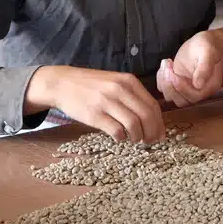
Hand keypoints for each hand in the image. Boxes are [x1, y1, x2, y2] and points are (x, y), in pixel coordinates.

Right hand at [25, 67, 165, 143]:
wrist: (61, 83)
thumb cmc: (92, 85)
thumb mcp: (116, 82)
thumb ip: (133, 95)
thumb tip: (152, 118)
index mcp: (129, 82)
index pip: (153, 105)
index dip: (159, 123)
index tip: (160, 134)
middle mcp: (120, 90)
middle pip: (146, 116)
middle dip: (152, 132)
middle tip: (150, 141)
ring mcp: (106, 102)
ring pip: (133, 124)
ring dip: (138, 136)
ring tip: (135, 140)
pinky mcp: (94, 115)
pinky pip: (116, 131)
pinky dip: (121, 138)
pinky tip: (120, 138)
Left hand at [157, 31, 222, 107]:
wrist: (202, 42)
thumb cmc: (207, 45)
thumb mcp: (208, 53)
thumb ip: (205, 68)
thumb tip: (198, 85)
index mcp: (209, 86)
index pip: (194, 96)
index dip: (182, 88)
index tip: (174, 74)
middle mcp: (198, 91)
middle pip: (182, 101)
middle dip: (170, 87)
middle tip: (167, 68)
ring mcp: (186, 88)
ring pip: (171, 97)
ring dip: (164, 82)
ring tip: (166, 63)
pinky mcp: (176, 83)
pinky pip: (164, 88)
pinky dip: (160, 79)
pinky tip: (165, 64)